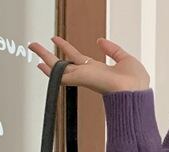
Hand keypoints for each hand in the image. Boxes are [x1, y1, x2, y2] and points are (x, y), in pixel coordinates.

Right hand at [28, 36, 150, 94]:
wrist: (136, 93)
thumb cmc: (136, 83)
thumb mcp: (125, 59)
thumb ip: (112, 49)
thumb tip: (100, 40)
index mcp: (98, 71)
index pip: (78, 58)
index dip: (67, 49)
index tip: (57, 40)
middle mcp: (89, 75)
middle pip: (64, 63)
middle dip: (50, 54)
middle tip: (35, 45)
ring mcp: (84, 78)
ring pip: (59, 67)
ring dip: (45, 56)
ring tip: (32, 47)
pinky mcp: (82, 80)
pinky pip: (62, 76)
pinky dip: (51, 71)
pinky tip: (40, 65)